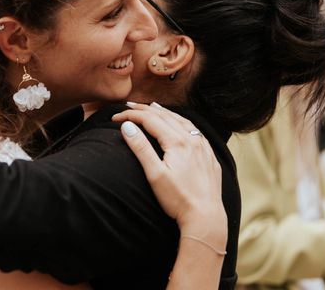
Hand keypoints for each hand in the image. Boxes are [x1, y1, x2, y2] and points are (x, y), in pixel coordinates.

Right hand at [112, 102, 226, 245]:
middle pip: (165, 116)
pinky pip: (194, 130)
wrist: (206, 217)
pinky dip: (181, 122)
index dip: (130, 116)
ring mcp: (203, 147)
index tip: (115, 117)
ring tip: (152, 107)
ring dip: (164, 112)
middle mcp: (192, 139)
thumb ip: (141, 148)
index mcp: (177, 142)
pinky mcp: (209, 156)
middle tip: (128, 107)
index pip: (150, 120)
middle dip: (144, 110)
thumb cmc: (178, 199)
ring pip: (182, 120)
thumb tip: (127, 127)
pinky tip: (179, 124)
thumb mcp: (155, 175)